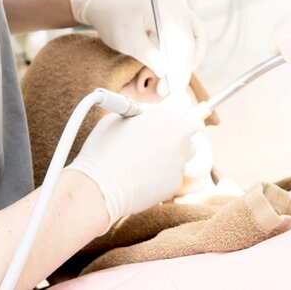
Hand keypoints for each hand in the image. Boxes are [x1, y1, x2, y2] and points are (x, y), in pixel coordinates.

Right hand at [67, 93, 200, 225]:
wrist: (100, 187)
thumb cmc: (104, 148)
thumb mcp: (120, 116)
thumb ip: (144, 112)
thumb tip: (151, 113)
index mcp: (166, 115)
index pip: (183, 102)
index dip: (174, 107)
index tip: (168, 113)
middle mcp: (179, 137)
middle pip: (190, 129)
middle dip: (177, 132)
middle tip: (157, 138)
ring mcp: (180, 162)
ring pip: (184, 154)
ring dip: (173, 153)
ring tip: (146, 159)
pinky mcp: (175, 184)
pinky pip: (173, 174)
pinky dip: (163, 174)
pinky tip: (142, 177)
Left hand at [72, 0, 205, 94]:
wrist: (109, 2)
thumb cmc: (115, 19)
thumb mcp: (126, 38)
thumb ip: (146, 53)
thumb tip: (164, 71)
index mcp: (164, 8)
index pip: (180, 42)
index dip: (177, 68)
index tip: (168, 89)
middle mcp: (177, 6)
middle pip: (190, 42)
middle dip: (181, 70)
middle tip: (169, 91)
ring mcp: (181, 9)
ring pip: (197, 38)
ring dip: (189, 62)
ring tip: (175, 82)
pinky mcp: (180, 15)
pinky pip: (194, 34)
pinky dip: (189, 52)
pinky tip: (179, 67)